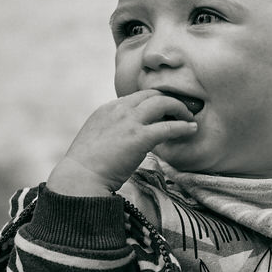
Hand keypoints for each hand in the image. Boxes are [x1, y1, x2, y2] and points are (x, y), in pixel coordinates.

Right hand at [46, 90, 195, 195]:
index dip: (155, 101)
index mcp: (108, 109)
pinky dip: (183, 126)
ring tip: (189, 117)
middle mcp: (119, 109)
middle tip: (183, 110)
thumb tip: (128, 137)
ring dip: (180, 108)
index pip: (138, 96)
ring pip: (163, 102)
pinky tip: (191, 129)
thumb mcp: (97, 138)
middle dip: (170, 100)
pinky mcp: (139, 137)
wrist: (80, 177)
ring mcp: (129, 121)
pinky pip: (169, 127)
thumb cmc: (87, 166)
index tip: (166, 109)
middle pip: (153, 94)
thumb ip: (114, 130)